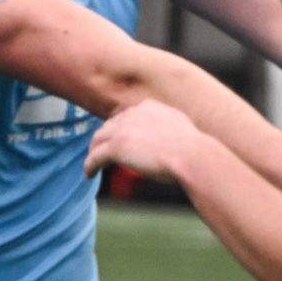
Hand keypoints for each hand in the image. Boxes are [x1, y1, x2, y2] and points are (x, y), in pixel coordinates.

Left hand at [85, 100, 205, 181]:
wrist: (191, 155)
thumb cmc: (192, 148)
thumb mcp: (181, 127)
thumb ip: (170, 126)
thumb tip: (170, 137)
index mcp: (148, 107)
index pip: (126, 117)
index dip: (120, 129)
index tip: (118, 140)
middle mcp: (132, 114)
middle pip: (109, 126)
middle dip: (104, 139)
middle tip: (102, 152)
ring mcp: (123, 129)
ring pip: (98, 140)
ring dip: (94, 151)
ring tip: (92, 164)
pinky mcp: (117, 147)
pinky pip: (95, 156)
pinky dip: (90, 165)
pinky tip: (88, 173)